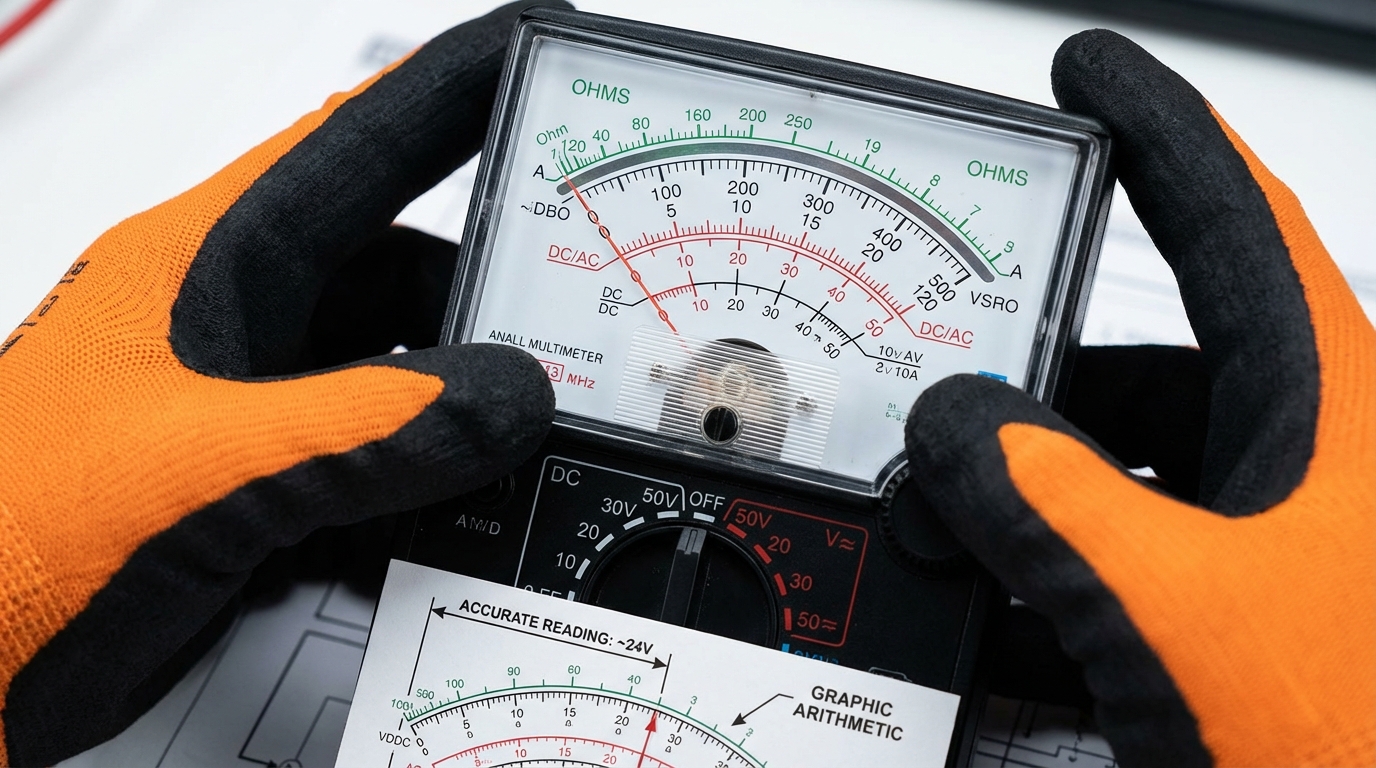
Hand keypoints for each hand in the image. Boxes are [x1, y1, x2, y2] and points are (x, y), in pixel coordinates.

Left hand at [0, 3, 563, 763]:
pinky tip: (451, 495)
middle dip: (481, 281)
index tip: (529, 55)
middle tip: (572, 299)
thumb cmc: (2, 545)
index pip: (351, 141)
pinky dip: (418, 461)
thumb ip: (363, 434)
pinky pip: (363, 438)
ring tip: (522, 420)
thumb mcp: (201, 473)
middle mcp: (222, 316)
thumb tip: (504, 395)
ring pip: (381, 356)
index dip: (449, 88)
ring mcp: (231, 396)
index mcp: (201, 263)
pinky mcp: (240, 473)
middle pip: (387, 258)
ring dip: (449, 386)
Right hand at [904, 30, 1373, 765]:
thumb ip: (1046, 503)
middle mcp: (1317, 465)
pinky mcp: (1260, 620)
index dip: (1155, 128)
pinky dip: (1064, 577)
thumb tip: (957, 429)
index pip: (1234, 220)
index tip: (1088, 71)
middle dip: (1049, 365)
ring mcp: (1290, 548)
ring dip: (1045, 492)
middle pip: (1164, 356)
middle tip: (962, 370)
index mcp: (1330, 413)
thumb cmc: (1356, 744)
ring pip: (1143, 470)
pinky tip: (1004, 622)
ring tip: (960, 524)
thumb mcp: (1171, 607)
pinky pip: (1143, 562)